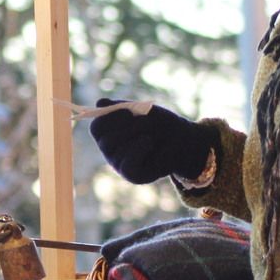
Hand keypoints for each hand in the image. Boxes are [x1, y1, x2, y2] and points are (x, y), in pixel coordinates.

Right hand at [88, 98, 215, 184]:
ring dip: (135, 135)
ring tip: (150, 133)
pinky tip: (148, 142)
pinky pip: (127, 164)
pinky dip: (137, 150)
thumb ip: (120, 107)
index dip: (110, 118)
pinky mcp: (132, 175)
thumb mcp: (141, 110)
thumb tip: (99, 103)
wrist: (182, 140)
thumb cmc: (160, 124)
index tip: (130, 111)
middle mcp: (110, 151)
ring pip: (116, 151)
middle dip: (125, 127)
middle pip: (105, 140)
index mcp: (109, 134)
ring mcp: (120, 164)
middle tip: (144, 121)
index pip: (96, 128)